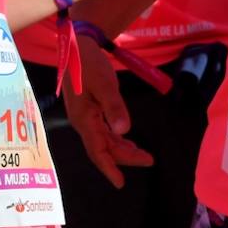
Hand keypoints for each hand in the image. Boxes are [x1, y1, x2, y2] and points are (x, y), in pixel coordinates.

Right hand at [63, 35, 151, 187]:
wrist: (77, 45)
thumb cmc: (89, 63)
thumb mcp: (104, 83)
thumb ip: (114, 107)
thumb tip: (124, 131)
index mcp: (83, 119)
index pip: (97, 150)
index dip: (109, 167)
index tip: (120, 183)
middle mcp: (83, 122)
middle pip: (103, 148)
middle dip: (124, 158)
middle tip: (149, 160)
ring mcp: (86, 116)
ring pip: (104, 140)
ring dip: (122, 149)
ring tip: (143, 155)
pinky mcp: (91, 109)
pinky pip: (104, 130)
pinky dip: (116, 138)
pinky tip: (127, 140)